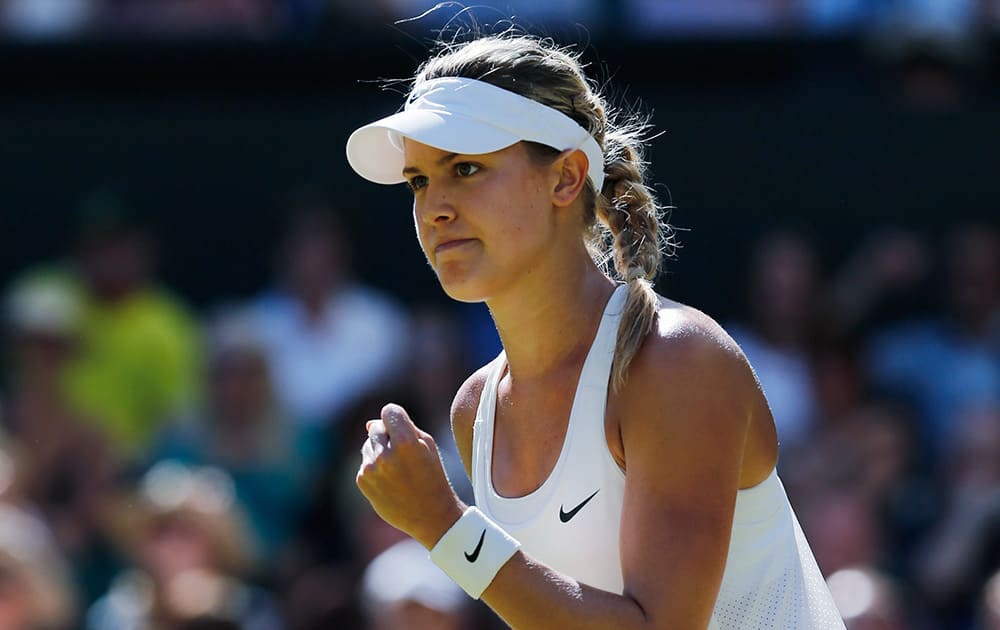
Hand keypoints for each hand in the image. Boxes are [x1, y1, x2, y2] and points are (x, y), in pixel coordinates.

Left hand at [356, 403, 465, 548]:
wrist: (430, 515)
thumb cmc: (432, 476)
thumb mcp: (427, 446)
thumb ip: (402, 427)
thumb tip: (368, 424)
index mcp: (406, 442)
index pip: (389, 411)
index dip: (395, 417)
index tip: (401, 427)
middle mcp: (386, 454)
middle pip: (375, 427)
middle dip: (387, 435)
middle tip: (402, 453)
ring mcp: (372, 468)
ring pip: (368, 444)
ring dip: (380, 451)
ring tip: (398, 470)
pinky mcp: (362, 481)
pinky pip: (364, 462)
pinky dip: (374, 467)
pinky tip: (390, 481)